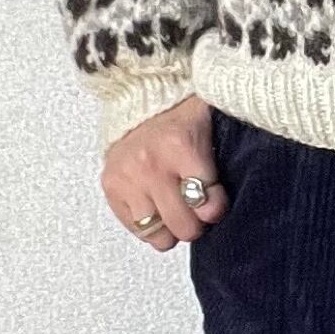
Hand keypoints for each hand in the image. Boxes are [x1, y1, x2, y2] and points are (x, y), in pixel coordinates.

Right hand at [102, 96, 226, 250]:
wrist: (141, 99)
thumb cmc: (182, 119)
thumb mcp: (210, 127)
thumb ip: (223, 161)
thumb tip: (220, 207)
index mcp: (181, 147)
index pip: (206, 202)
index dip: (216, 208)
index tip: (215, 202)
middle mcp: (151, 165)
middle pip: (183, 225)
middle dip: (196, 224)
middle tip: (197, 212)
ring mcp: (128, 179)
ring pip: (158, 234)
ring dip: (171, 229)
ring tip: (175, 213)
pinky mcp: (111, 188)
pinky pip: (136, 229)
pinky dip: (150, 226)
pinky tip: (157, 209)